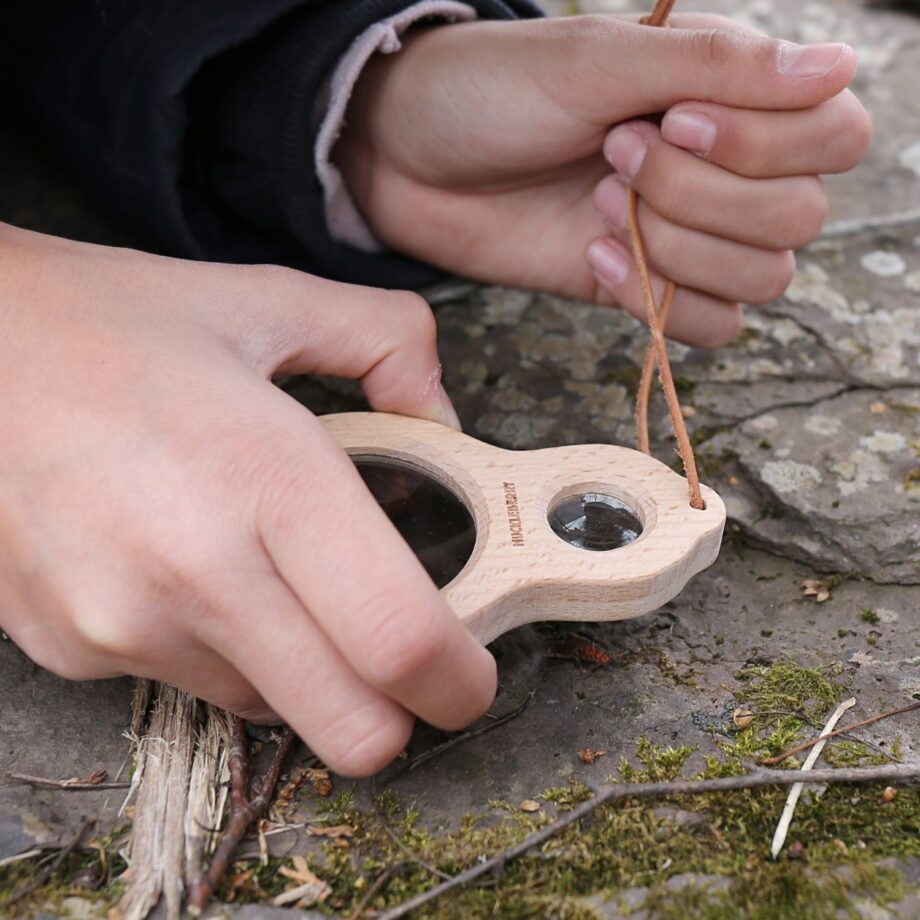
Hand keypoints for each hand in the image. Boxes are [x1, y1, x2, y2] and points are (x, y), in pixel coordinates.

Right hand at [0, 224, 495, 774]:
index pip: (397, 640)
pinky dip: (229, 647)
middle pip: (353, 729)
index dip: (461, 679)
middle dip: (403, 710)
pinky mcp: (74, 652)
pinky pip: (197, 685)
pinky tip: (198, 569)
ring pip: (278, 710)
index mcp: (265, 474)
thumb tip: (443, 412)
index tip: (473, 671)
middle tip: (403, 649)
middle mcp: (195, 572)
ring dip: (308, 666)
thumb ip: (389, 340)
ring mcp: (125, 626)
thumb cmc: (109, 324)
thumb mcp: (266, 298)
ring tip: (276, 569)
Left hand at [337, 14, 870, 345]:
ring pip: (761, 278)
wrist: (408, 160)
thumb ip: (716, 67)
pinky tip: (592, 256)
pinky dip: (656, 299)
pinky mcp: (641, 288)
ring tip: (597, 201)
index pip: (835, 134)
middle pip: (799, 218)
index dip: (766, 142)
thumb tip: (839, 68)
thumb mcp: (596, 60)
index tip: (670, 118)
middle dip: (702, 194)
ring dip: (678, 247)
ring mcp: (684, 235)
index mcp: (730, 93)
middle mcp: (722, 168)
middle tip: (613, 156)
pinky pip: (708, 326)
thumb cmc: (492, 91)